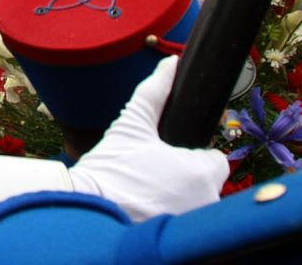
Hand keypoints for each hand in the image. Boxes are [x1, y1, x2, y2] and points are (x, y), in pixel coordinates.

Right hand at [66, 57, 230, 219]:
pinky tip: (147, 205)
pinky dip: (170, 211)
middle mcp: (207, 200)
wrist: (86, 207)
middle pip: (205, 181)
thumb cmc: (110, 167)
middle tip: (152, 170)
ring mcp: (194, 221)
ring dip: (179, 194)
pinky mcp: (178, 236)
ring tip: (146, 188)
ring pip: (195, 201)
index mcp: (202, 170)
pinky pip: (183, 219)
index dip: (194, 153)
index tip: (171, 152)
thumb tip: (169, 63)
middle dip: (184, 174)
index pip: (215, 159)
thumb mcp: (132, 124)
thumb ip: (155, 91)